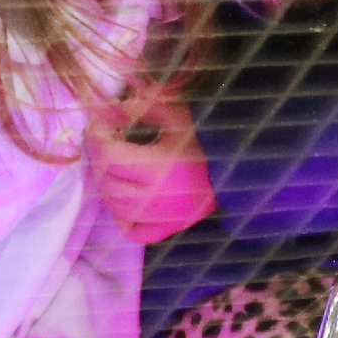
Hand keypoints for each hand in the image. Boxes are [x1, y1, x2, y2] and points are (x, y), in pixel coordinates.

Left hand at [86, 86, 215, 243]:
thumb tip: (111, 110)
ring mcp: (166, 218)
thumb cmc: (207, 133)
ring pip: (116, 208)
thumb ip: (144, 105)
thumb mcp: (177, 110)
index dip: (96, 139)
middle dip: (98, 159)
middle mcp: (162, 198)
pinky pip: (134, 232)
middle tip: (104, 141)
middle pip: (108, 183)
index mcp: (162, 167)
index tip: (98, 124)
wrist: (240, 163)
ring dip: (106, 185)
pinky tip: (125, 198)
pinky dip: (123, 217)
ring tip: (112, 166)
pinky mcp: (172, 228)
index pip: (109, 157)